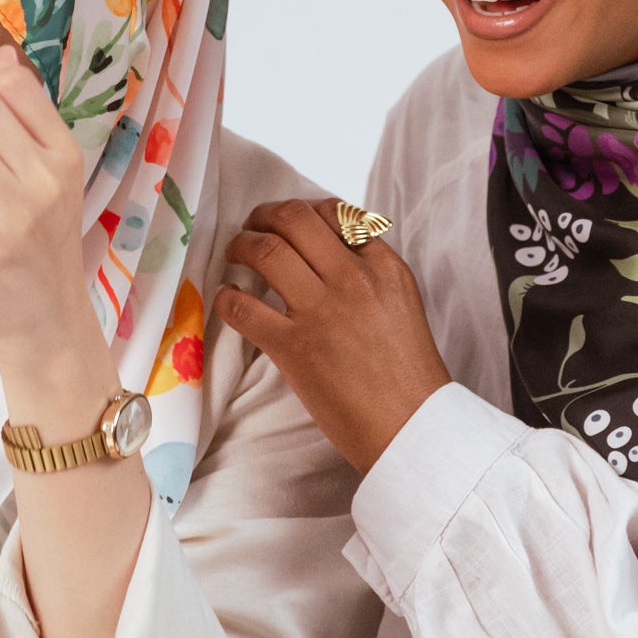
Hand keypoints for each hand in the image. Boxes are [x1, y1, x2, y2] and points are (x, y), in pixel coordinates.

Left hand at [216, 200, 450, 473]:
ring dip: (242, 245)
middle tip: (253, 226)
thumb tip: (332, 258)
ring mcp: (321, 310)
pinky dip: (227, 297)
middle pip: (295, 219)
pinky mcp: (293, 346)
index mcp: (385, 268)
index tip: (289, 222)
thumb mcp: (404, 307)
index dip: (304, 211)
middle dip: (265, 215)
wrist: (411, 426)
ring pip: (266, 250)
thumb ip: (373, 276)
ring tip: (236, 254)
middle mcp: (353, 279)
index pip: (338, 214)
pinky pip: (243, 307)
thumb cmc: (410, 376)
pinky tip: (228, 298)